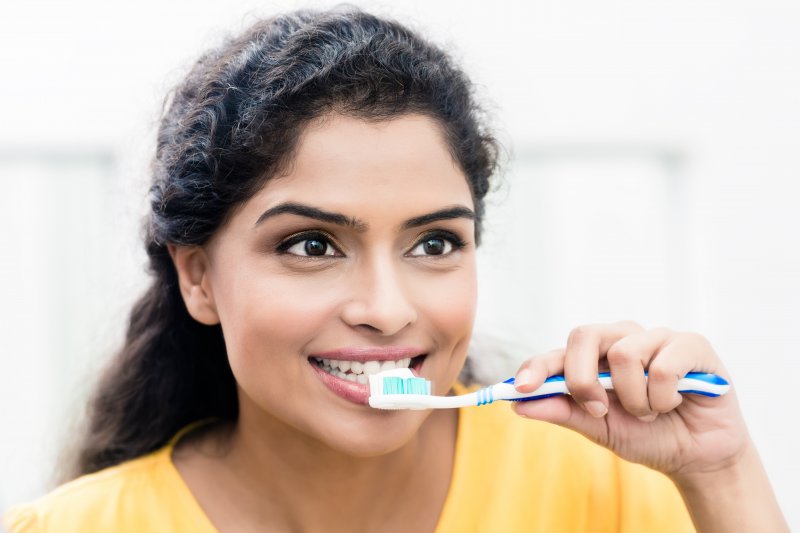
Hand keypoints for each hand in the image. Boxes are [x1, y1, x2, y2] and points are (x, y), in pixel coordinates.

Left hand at [512, 321, 749, 477]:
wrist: (698, 457)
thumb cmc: (647, 436)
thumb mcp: (599, 429)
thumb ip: (563, 412)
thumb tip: (518, 404)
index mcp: (596, 357)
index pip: (558, 353)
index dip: (536, 367)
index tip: (519, 389)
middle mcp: (623, 339)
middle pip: (584, 335)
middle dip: (583, 379)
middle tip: (599, 409)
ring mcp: (657, 337)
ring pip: (624, 354)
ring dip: (634, 400)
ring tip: (650, 411)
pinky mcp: (691, 344)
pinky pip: (662, 367)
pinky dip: (663, 397)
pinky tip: (676, 402)